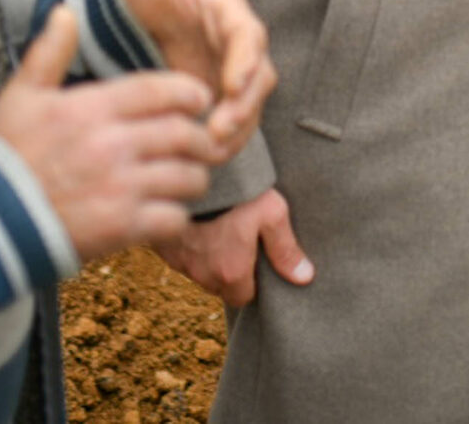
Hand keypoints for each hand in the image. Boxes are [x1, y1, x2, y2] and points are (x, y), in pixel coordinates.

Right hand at [0, 8, 221, 260]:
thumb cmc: (4, 157)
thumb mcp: (21, 97)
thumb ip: (49, 53)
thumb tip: (65, 12)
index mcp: (93, 109)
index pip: (161, 90)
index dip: (190, 93)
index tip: (199, 100)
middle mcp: (113, 144)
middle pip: (184, 133)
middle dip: (201, 138)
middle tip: (202, 144)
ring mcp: (120, 187)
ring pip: (187, 176)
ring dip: (192, 178)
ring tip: (185, 179)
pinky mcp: (122, 227)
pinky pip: (173, 218)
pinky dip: (175, 217)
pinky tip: (166, 214)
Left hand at [121, 0, 274, 152]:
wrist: (138, 16)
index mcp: (228, 10)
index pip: (247, 36)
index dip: (244, 61)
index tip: (231, 86)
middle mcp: (239, 42)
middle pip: (258, 77)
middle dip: (243, 105)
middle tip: (218, 129)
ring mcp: (233, 71)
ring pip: (250, 104)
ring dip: (235, 128)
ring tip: (209, 150)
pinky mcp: (222, 95)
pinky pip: (232, 121)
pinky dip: (223, 139)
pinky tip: (201, 156)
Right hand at [152, 189, 313, 306]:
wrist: (193, 170)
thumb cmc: (237, 191)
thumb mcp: (271, 213)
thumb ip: (286, 249)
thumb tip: (304, 277)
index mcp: (230, 272)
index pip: (243, 297)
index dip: (252, 281)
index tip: (256, 259)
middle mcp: (202, 274)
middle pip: (219, 286)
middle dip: (229, 272)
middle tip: (239, 242)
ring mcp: (179, 261)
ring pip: (198, 273)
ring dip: (207, 259)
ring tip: (219, 229)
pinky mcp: (163, 246)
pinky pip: (179, 256)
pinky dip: (189, 245)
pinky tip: (200, 224)